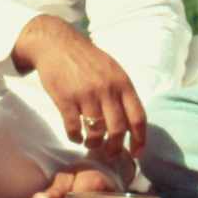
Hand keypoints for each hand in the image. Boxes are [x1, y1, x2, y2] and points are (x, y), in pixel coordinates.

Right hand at [14, 14, 145, 160]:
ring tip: (90, 143)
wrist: (57, 44)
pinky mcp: (65, 99)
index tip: (136, 153)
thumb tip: (132, 124)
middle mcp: (107, 89)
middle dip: (114, 148)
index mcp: (122, 83)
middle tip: (109, 153)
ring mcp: (86, 95)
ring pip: (96, 132)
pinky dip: (75, 137)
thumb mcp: (112, 70)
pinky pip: (73, 128)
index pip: (138, 117)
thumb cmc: (87, 59)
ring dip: (94, 144)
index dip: (139, 139)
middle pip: (118, 130)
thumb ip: (122, 93)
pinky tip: (75, 136)